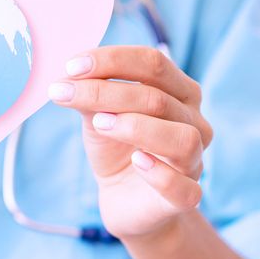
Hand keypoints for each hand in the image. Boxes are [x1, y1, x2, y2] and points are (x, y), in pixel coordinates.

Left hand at [48, 46, 212, 239]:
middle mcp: (194, 122)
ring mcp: (194, 161)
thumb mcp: (98, 115)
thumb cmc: (116, 149)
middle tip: (65, 93)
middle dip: (106, 92)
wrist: (122, 198)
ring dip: (136, 127)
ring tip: (99, 124)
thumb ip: (91, 95)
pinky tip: (136, 161)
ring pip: (181, 139)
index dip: (112, 60)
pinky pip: (183, 188)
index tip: (70, 66)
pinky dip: (159, 174)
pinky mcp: (187, 197)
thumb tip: (69, 76)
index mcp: (179, 92)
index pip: (153, 63)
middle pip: (158, 98)